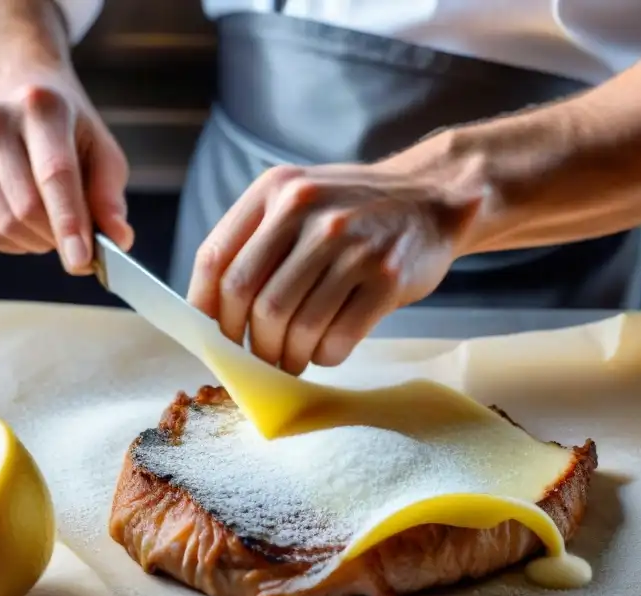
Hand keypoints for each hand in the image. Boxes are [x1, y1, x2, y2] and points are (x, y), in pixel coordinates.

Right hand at [0, 75, 132, 273]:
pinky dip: (6, 242)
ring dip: (32, 243)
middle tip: (73, 238)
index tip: (81, 261)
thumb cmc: (66, 131)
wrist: (12, 94)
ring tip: (44, 219)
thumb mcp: (101, 153)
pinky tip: (15, 214)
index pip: (55, 175)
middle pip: (25, 211)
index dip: (69, 223)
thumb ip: (110, 198)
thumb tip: (118, 240)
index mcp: (41, 106)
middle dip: (56, 239)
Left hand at [188, 163, 479, 373]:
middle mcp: (310, 213)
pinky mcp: (387, 277)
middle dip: (249, 342)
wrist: (433, 197)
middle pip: (252, 300)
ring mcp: (352, 245)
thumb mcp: (300, 199)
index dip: (207, 310)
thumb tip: (214, 310)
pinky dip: (325, 355)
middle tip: (259, 357)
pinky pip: (339, 336)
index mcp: (276, 191)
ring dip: (288, 356)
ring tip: (294, 359)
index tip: (215, 336)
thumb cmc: (356, 209)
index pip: (216, 260)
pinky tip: (327, 349)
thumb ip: (257, 239)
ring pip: (295, 325)